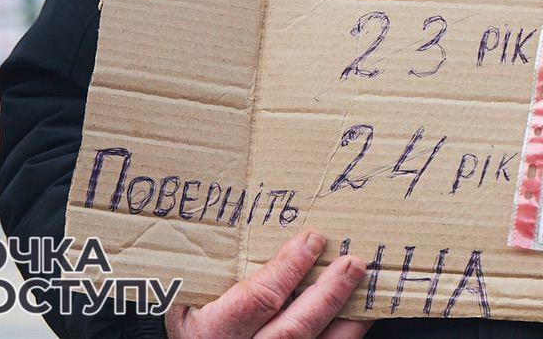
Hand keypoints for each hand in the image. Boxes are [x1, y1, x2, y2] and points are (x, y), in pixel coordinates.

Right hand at [164, 231, 369, 338]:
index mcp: (208, 332)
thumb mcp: (180, 297)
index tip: (312, 240)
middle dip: (327, 295)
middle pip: (292, 330)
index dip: (287, 270)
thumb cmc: (183, 326)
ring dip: (345, 321)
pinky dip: (341, 337)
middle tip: (352, 263)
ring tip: (362, 288)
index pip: (256, 301)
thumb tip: (238, 215)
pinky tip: (356, 317)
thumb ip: (208, 267)